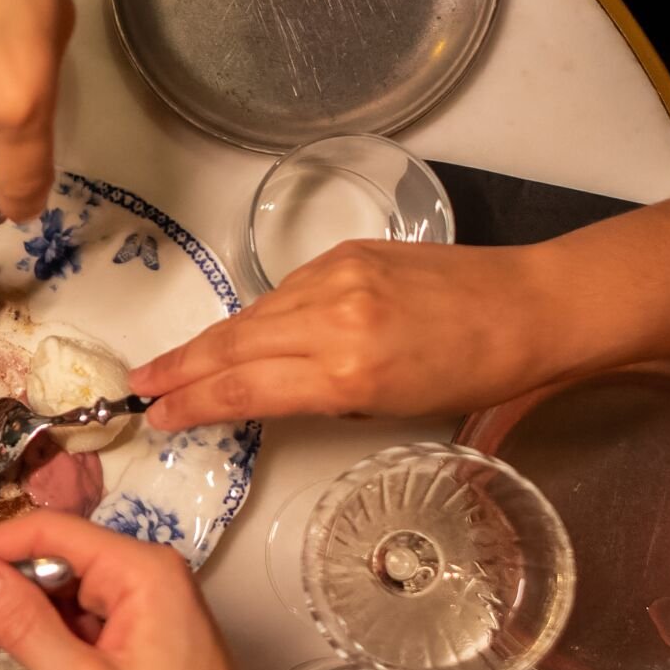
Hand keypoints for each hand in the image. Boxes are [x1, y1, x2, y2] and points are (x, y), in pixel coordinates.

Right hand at [0, 512, 300, 669]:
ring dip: (19, 623)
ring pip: (61, 591)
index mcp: (142, 572)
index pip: (46, 532)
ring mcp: (151, 603)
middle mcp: (149, 575)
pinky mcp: (148, 631)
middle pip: (50, 561)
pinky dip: (47, 638)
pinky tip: (32, 668)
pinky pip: (83, 616)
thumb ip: (22, 623)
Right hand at [130, 240, 563, 430]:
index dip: (191, 404)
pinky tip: (242, 334)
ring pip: (249, 316)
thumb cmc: (474, 373)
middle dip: (178, 369)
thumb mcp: (391, 409)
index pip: (243, 390)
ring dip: (207, 343)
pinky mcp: (344, 252)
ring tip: (172, 364)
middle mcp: (332, 321)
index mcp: (347, 373)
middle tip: (139, 386)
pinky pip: (281, 292)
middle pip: (230, 347)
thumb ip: (319, 397)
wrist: (530, 307)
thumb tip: (265, 389)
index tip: (158, 416)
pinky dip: (256, 317)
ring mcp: (335, 279)